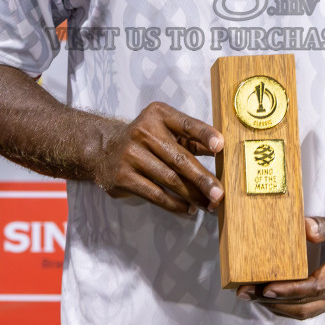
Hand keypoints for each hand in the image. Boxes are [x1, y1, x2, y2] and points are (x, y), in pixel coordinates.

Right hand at [92, 102, 224, 216]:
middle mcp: (143, 132)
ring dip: (192, 196)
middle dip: (202, 178)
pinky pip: (156, 194)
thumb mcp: (166, 130)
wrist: (104, 149)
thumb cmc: (146, 140)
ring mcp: (131, 155)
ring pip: (170, 180)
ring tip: (209, 205)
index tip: (220, 146)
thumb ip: (192, 138)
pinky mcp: (124, 177)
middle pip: (180, 159)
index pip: (186, 124)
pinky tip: (188, 208)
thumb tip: (221, 150)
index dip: (204, 134)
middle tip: (219, 193)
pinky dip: (175, 204)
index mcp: (158, 115)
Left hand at [236, 210, 324, 319]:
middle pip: (302, 305)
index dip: (288, 290)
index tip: (265, 288)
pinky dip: (289, 306)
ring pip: (305, 311)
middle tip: (244, 292)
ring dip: (277, 307)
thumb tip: (303, 228)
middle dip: (271, 301)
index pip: (313, 287)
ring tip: (251, 296)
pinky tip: (272, 297)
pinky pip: (310, 309)